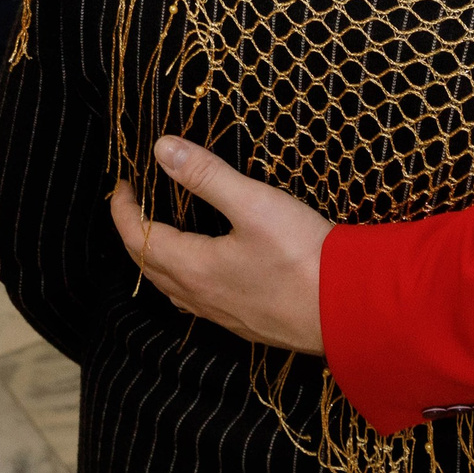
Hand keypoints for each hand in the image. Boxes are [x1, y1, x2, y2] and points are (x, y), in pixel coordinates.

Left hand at [108, 136, 332, 354]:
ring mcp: (223, 315)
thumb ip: (206, 175)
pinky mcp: (246, 324)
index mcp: (193, 268)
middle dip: (132, 232)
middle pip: (148, 265)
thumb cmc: (304, 257)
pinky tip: (201, 271)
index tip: (122, 182)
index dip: (122, 208)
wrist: (351, 311)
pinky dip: (183, 279)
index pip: (136, 236)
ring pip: (171, 287)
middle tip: (132, 203)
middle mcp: (201, 297)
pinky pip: (197, 302)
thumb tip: (163, 149)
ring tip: (159, 232)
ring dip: (156, 259)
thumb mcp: (254, 204)